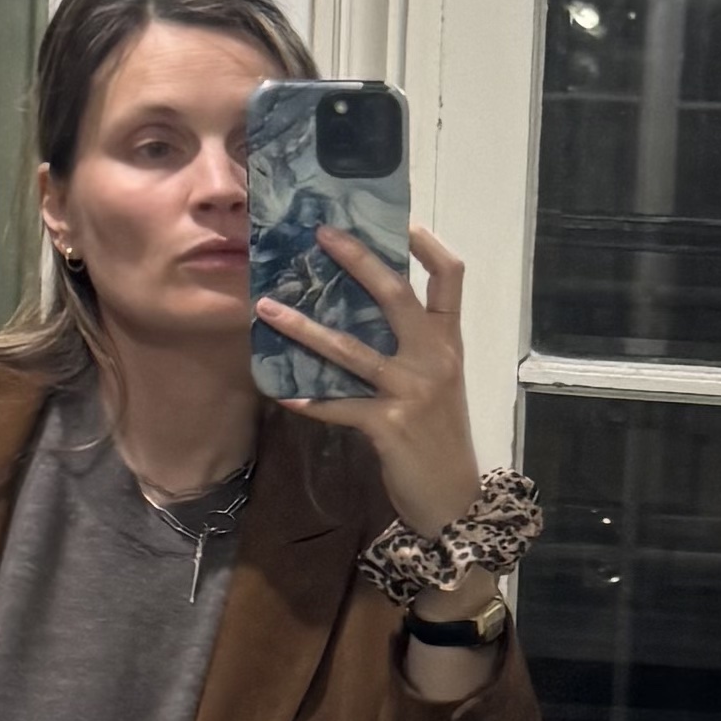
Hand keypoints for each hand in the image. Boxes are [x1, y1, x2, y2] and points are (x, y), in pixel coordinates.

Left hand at [255, 222, 484, 536]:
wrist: (454, 499)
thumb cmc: (439, 437)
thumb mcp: (438, 383)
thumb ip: (412, 347)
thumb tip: (362, 313)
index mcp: (449, 342)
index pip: (450, 277)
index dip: (426, 244)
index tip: (399, 220)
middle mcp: (435, 358)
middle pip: (395, 294)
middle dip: (357, 259)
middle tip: (320, 235)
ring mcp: (412, 391)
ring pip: (351, 349)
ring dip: (304, 328)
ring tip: (267, 309)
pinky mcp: (390, 426)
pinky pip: (341, 406)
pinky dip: (311, 402)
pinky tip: (283, 394)